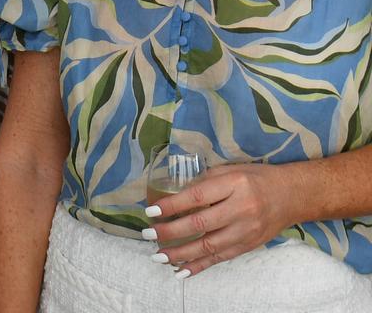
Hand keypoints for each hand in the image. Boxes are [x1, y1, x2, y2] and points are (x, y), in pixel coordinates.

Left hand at [143, 162, 297, 276]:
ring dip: (181, 253)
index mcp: (234, 184)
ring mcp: (246, 231)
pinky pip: (220, 258)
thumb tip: (174, 193)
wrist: (291, 196)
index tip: (151, 211)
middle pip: (200, 223)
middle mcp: (241, 209)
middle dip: (171, 231)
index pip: (197, 196)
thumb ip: (204, 182)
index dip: (172, 205)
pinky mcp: (248, 246)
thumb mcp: (230, 170)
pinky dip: (199, 266)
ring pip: (209, 246)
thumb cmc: (256, 178)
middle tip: (149, 234)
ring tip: (158, 256)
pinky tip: (181, 270)